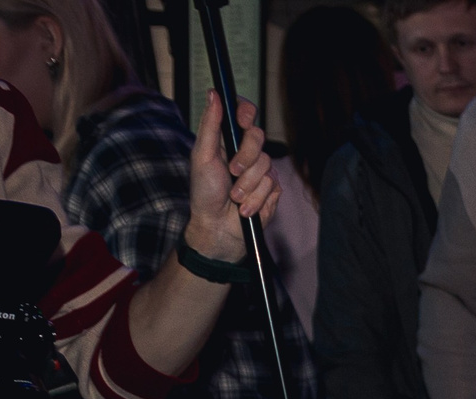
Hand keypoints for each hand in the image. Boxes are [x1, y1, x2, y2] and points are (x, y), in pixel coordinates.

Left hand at [182, 92, 277, 262]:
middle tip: (232, 173)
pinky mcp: (273, 190)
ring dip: (248, 186)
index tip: (242, 121)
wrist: (218, 227)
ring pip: (266, 166)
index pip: (244, 113)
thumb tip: (213, 94)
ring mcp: (261, 170)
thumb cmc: (205, 193)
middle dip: (245, 158)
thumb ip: (210, 125)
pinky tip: (245, 207)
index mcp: (228, 139)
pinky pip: (273, 187)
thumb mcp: (202, 156)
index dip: (246, 111)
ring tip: (235, 197)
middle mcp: (247, 151)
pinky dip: (256, 199)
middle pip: (259, 137)